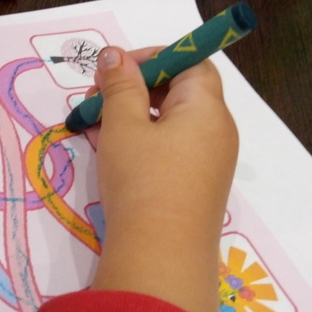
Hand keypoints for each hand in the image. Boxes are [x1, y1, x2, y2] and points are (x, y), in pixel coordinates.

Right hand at [89, 47, 237, 311]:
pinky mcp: (195, 186)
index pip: (190, 62)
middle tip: (97, 97)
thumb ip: (119, 86)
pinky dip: (143, 142)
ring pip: (170, 123)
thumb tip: (114, 55)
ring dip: (133, 116)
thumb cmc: (142, 181)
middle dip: (136, 88)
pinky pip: (171, 150)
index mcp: (207, 108)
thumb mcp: (122, 126)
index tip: (116, 69)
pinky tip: (108, 149)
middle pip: (180, 92)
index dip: (154, 57)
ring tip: (94, 125)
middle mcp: (216, 131)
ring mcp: (208, 162)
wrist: (160, 257)